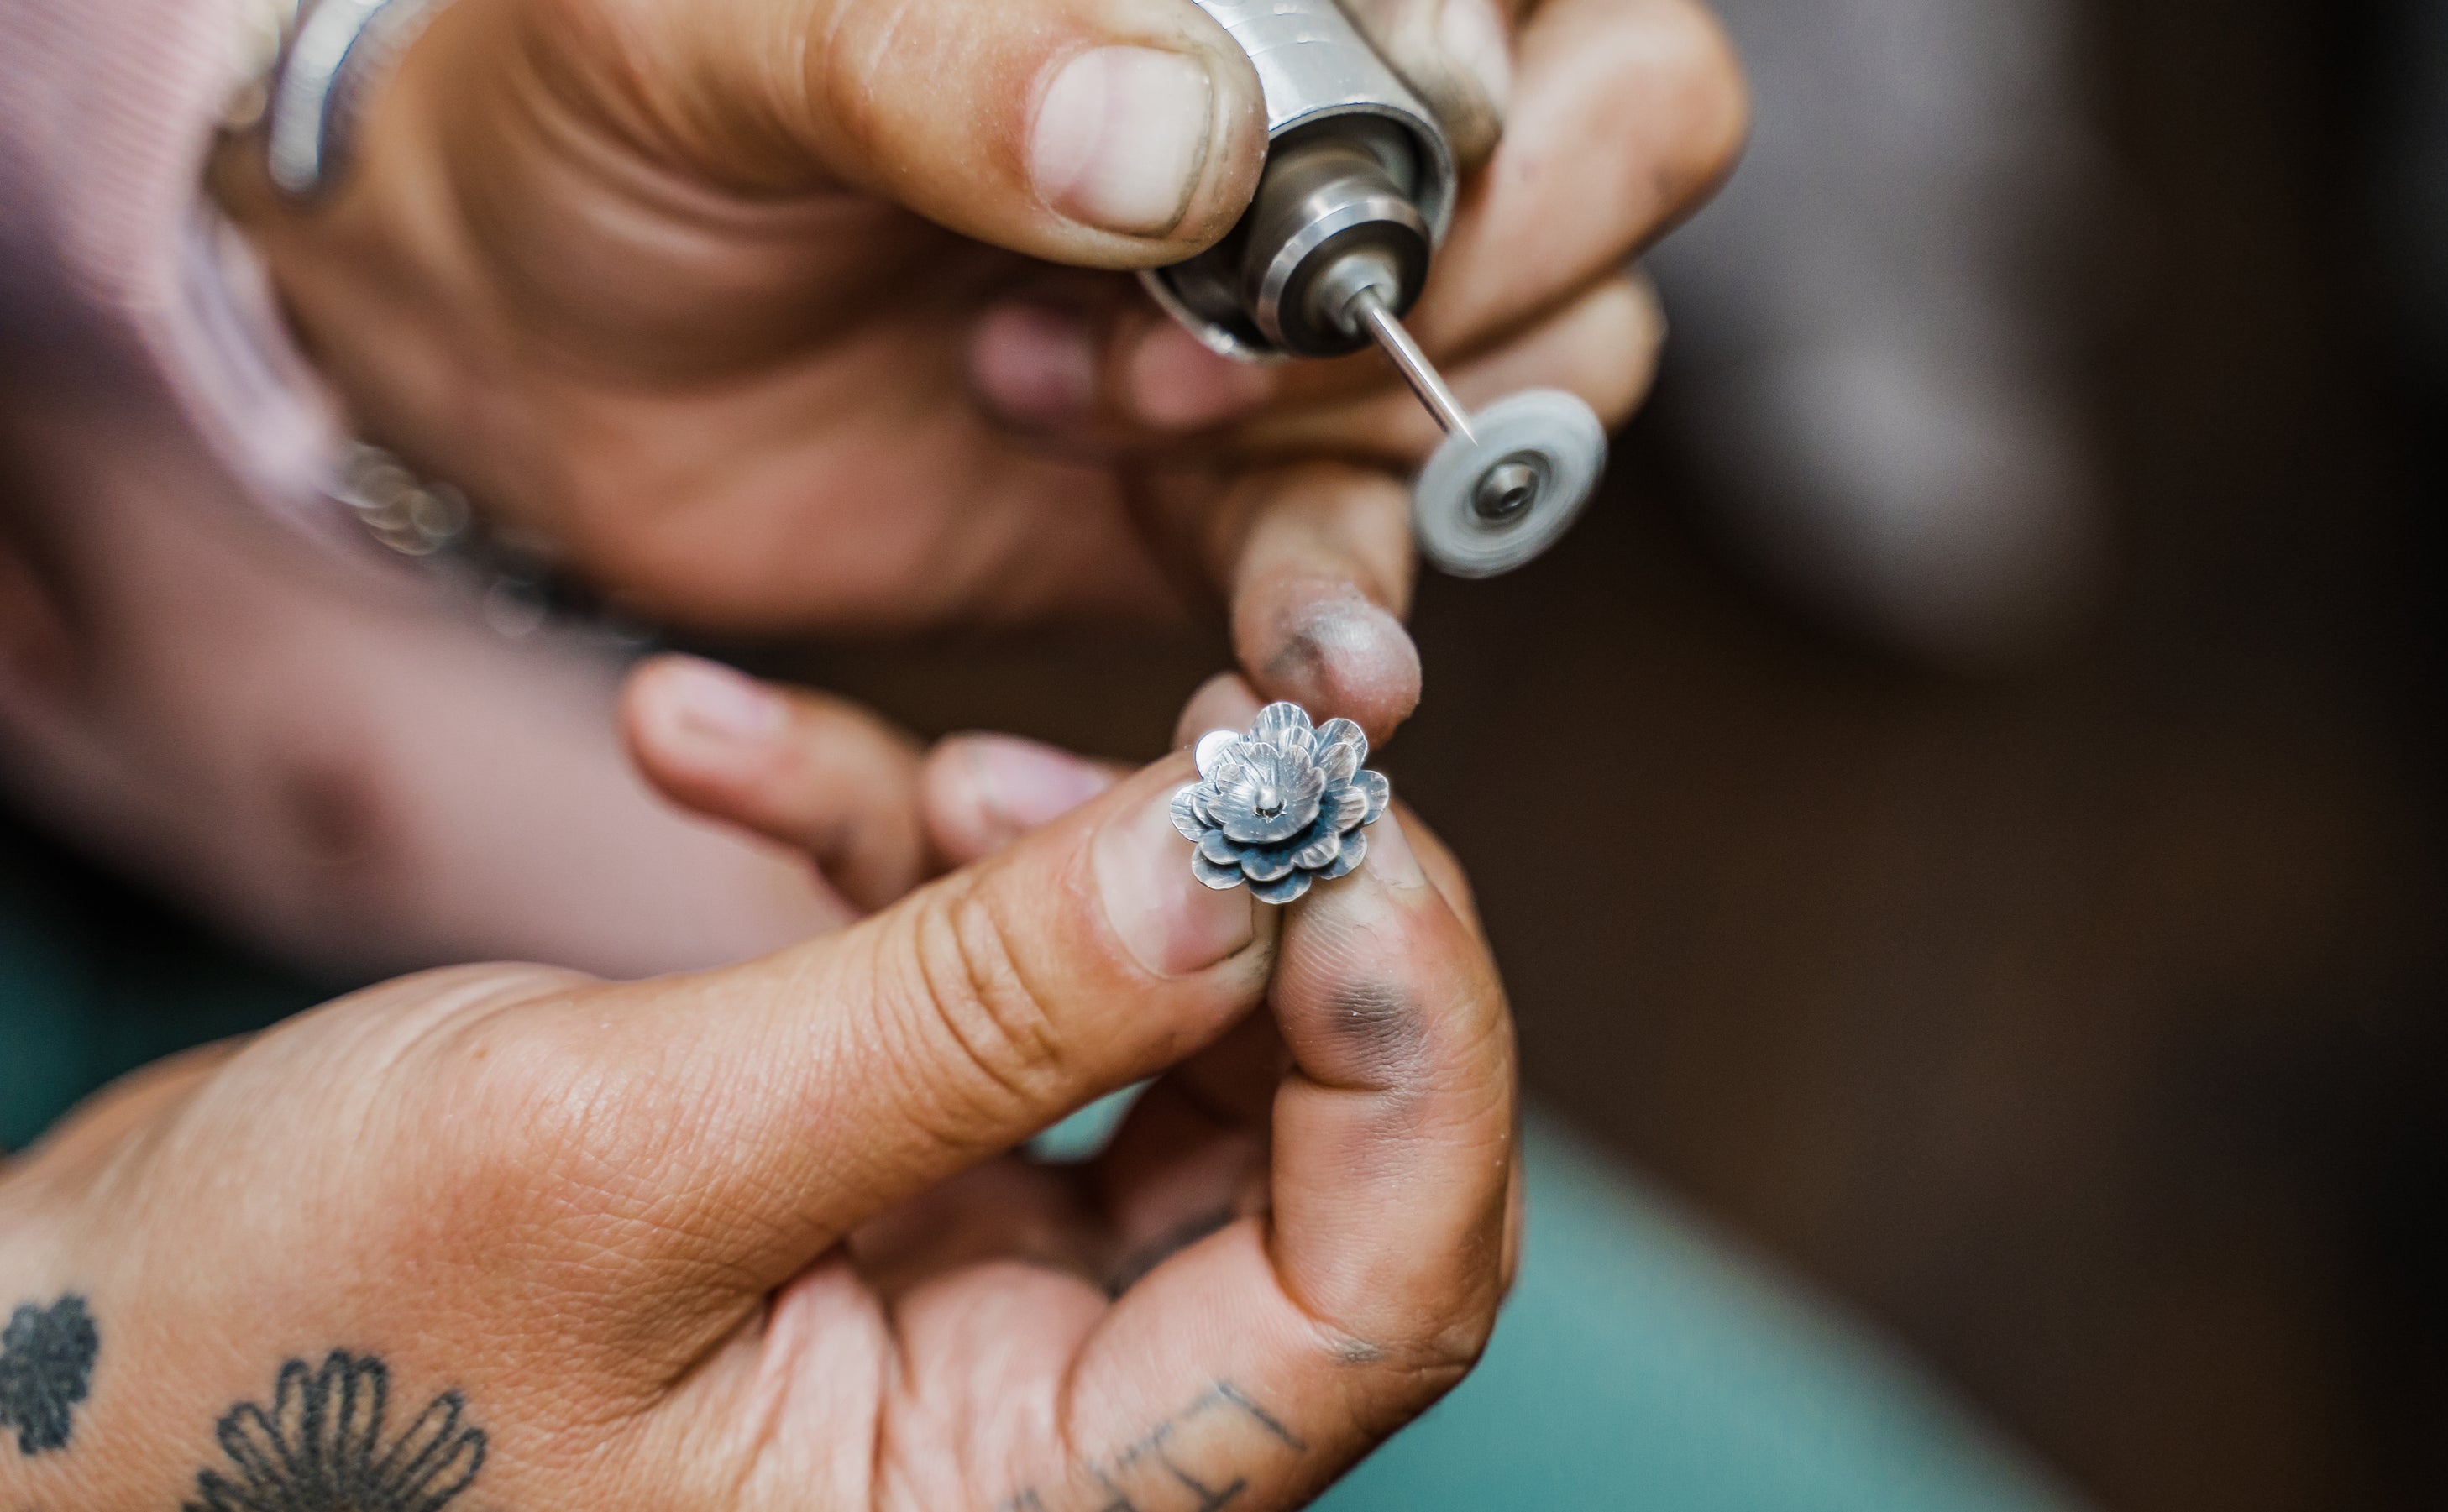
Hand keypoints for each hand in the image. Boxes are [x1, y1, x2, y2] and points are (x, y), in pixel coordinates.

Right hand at [0, 668, 1514, 1508]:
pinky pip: (967, 984)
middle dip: (1240, 901)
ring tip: (899, 767)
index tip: (1337, 816)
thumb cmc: (271, 1378)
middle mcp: (1039, 1409)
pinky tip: (714, 748)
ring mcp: (969, 1281)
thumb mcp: (611, 1169)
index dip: (1418, 1040)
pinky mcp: (878, 1169)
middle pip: (1302, 1133)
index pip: (1374, 1293)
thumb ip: (952, 1024)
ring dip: (1046, 851)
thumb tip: (1243, 862)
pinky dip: (875, 850)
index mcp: (1025, 1496)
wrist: (63, 1389)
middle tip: (1170, 733)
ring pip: (1143, 1021)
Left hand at [216, 0, 1745, 737]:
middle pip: (1611, 176)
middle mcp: (1330, 127)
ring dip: (1361, 453)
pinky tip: (1267, 679)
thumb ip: (960, 53)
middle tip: (1184, 328)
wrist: (505, 310)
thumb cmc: (606, 92)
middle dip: (1450, 284)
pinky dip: (1333, 635)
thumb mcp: (731, 27)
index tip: (1258, 181)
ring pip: (1531, 388)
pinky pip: (1366, 578)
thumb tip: (1190, 145)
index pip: (1542, 1)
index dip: (1468, 101)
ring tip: (1093, 420)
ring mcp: (1299, 323)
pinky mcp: (1224, 506)